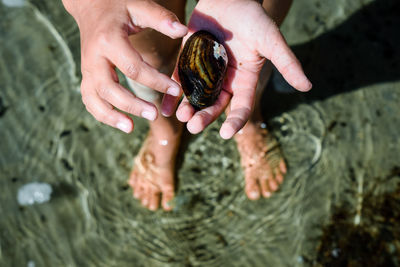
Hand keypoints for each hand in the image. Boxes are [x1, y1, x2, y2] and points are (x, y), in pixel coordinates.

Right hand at [62, 0, 186, 132]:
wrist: (90, 6)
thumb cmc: (118, 6)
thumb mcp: (139, 6)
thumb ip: (161, 18)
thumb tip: (183, 32)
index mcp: (109, 40)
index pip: (133, 67)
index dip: (156, 81)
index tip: (176, 90)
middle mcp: (94, 57)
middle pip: (110, 88)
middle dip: (132, 104)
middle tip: (154, 114)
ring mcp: (87, 68)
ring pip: (94, 98)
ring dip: (111, 115)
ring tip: (131, 128)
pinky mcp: (86, 76)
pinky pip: (89, 99)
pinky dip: (101, 113)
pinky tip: (120, 122)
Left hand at [162, 0, 310, 138]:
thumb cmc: (253, 18)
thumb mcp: (271, 41)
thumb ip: (287, 63)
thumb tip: (308, 87)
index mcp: (244, 80)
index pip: (241, 106)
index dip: (235, 121)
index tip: (226, 133)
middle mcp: (224, 80)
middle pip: (214, 105)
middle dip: (204, 117)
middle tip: (193, 126)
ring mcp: (205, 72)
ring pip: (196, 96)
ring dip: (188, 108)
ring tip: (180, 116)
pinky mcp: (188, 60)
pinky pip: (179, 80)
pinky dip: (172, 94)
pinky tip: (165, 107)